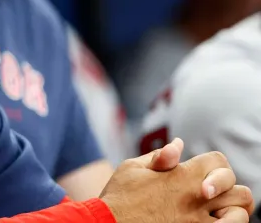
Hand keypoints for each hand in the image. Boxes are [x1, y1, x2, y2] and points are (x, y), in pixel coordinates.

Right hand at [99, 142, 253, 222]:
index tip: (201, 174)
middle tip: (212, 195)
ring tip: (219, 211)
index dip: (213, 165)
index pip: (218, 161)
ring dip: (233, 209)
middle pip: (237, 187)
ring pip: (241, 210)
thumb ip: (159, 156)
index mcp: (181, 175)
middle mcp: (196, 196)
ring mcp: (198, 219)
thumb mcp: (132, 168)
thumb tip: (179, 144)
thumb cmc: (118, 197)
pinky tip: (217, 222)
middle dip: (227, 188)